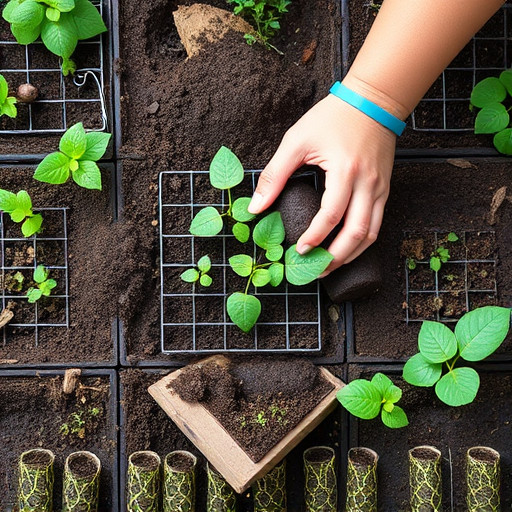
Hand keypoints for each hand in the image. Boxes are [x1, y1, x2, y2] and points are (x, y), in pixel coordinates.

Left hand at [248, 93, 396, 274]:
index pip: (331, 215)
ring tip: (330, 266)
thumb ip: (274, 175)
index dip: (315, 237)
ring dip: (351, 255)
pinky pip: (377, 224)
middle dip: (336, 258)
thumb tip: (255, 207)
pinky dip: (362, 241)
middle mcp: (367, 184)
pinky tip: (346, 248)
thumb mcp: (297, 141)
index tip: (300, 251)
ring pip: (371, 234)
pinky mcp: (384, 190)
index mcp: (345, 171)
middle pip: (357, 233)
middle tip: (315, 270)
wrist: (372, 101)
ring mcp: (380, 189)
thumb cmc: (333, 117)